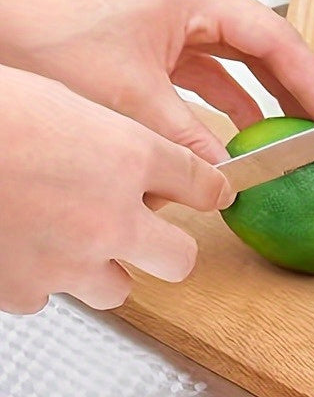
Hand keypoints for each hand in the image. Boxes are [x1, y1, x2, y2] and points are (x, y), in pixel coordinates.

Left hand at [0, 0, 313, 163]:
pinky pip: (210, 68)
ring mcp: (177, 15)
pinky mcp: (160, 36)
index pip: (277, 40)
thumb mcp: (133, 98)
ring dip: (265, 95)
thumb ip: (189, 140)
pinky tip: (241, 127)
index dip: (312, 83)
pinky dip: (228, 98)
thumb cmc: (48, 31)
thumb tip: (224, 176)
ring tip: (289, 131)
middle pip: (266, 47)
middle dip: (296, 90)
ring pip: (241, 58)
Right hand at [0, 64, 234, 314]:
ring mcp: (72, 260)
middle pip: (180, 258)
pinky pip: (49, 296)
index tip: (212, 193)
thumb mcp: (61, 100)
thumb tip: (132, 161)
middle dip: (168, 248)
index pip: (202, 182)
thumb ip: (108, 142)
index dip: (212, 190)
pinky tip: (16, 246)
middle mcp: (112, 214)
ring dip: (101, 268)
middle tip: (148, 235)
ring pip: (118, 288)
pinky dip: (38, 277)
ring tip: (68, 240)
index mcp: (126, 155)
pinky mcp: (26, 289)